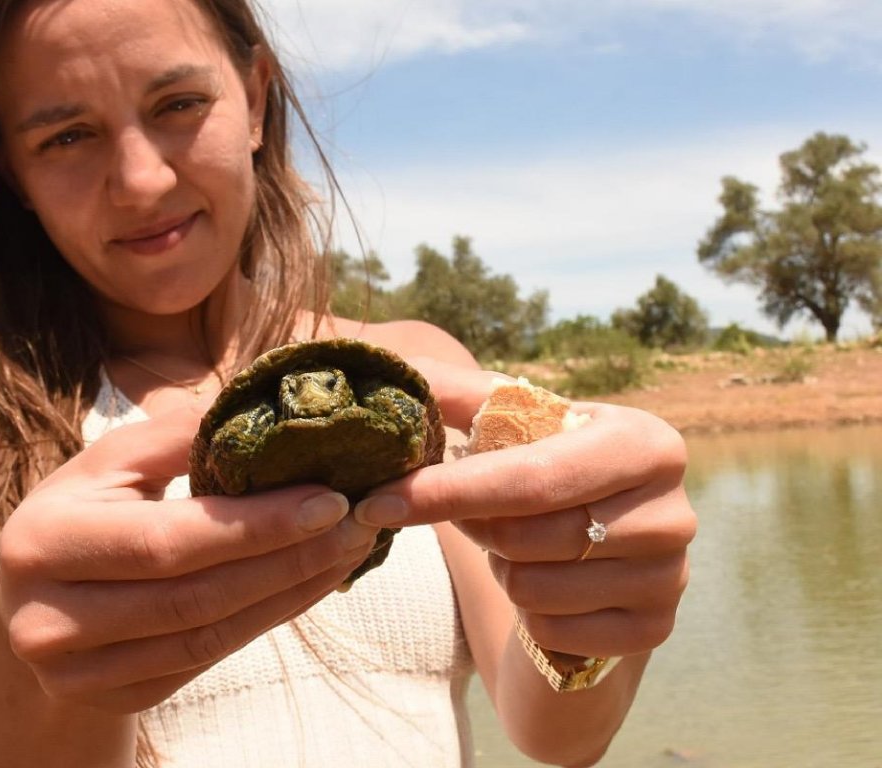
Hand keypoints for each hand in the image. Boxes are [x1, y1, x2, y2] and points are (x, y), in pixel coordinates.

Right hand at [0, 404, 379, 713]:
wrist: (33, 596)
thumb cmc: (84, 509)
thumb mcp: (114, 462)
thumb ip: (181, 435)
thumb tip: (274, 403)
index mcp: (43, 542)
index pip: (169, 541)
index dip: (258, 526)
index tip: (332, 498)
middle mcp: (46, 620)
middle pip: (195, 597)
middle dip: (290, 559)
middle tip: (359, 524)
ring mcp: (77, 672)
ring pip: (209, 638)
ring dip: (292, 592)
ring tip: (350, 550)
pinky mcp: (113, 698)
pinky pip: (206, 661)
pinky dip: (268, 619)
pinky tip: (311, 583)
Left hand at [354, 365, 695, 660]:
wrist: (598, 553)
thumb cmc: (546, 473)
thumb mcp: (513, 427)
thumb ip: (457, 393)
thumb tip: (398, 372)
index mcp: (644, 441)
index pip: (530, 475)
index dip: (448, 491)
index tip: (378, 501)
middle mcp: (673, 509)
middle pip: (525, 537)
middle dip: (476, 529)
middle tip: (475, 515)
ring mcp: (672, 576)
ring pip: (534, 590)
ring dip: (504, 571)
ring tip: (522, 548)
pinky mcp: (656, 630)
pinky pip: (555, 634)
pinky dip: (532, 615)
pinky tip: (548, 589)